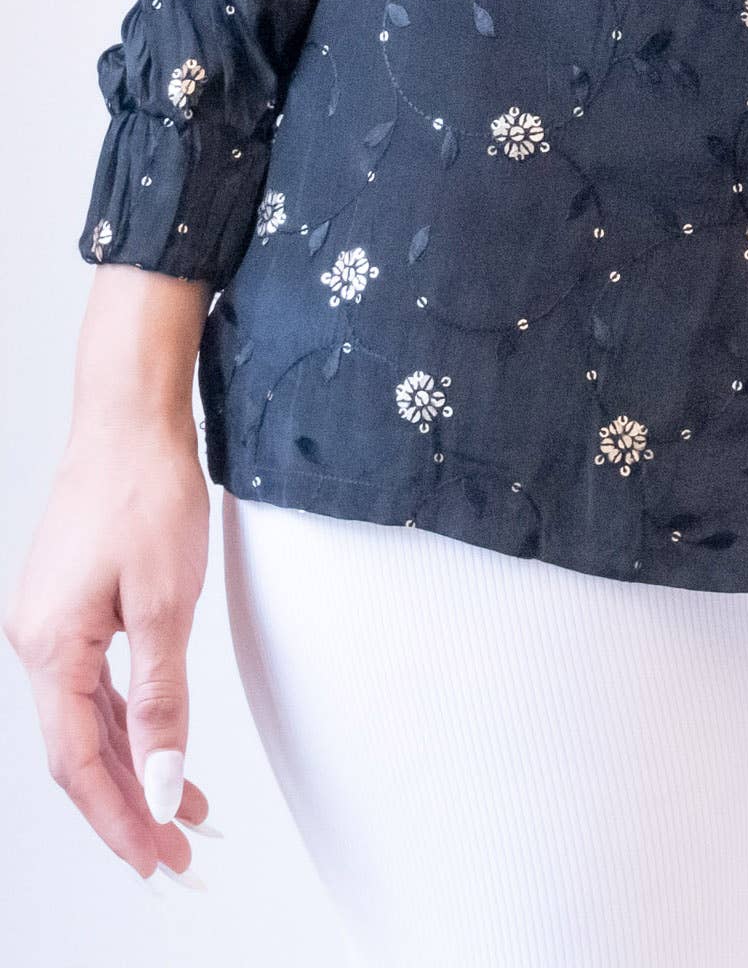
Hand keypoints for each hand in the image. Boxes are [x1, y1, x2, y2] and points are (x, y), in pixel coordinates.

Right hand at [5, 411, 213, 880]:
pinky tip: (156, 743)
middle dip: (130, 805)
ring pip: (87, 718)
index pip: (78, 765)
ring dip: (133, 766)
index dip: (119, 820)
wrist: (131, 414)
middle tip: (179, 852)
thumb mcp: (167, 605)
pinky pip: (93, 681)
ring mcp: (50, 620)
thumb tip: (164, 784)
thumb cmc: (145, 490)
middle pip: (79, 750)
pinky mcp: (70, 602)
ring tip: (184, 809)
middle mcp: (37, 639)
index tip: (158, 859)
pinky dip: (126, 719)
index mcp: (49, 647)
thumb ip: (162, 703)